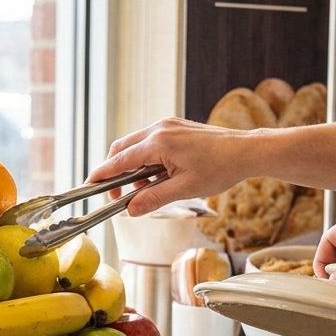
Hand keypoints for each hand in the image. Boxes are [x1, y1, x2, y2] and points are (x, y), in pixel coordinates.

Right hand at [86, 118, 258, 216]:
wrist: (245, 151)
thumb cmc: (220, 168)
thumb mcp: (185, 189)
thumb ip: (154, 198)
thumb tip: (131, 210)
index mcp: (159, 142)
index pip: (121, 159)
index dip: (103, 173)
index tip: (90, 184)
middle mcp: (160, 128)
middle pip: (123, 148)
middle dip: (116, 171)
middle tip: (118, 195)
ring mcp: (168, 125)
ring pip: (136, 145)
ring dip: (133, 167)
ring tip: (146, 189)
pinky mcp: (175, 127)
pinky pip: (151, 142)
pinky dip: (146, 159)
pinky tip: (158, 176)